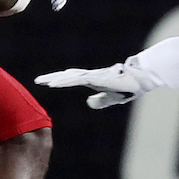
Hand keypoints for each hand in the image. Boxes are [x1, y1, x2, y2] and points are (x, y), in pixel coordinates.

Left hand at [34, 63, 153, 108]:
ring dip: (55, 79)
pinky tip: (53, 83)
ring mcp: (91, 75)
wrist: (140, 80)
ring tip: (41, 81)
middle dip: (52, 78)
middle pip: (66, 76)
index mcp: (92, 80)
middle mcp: (89, 76)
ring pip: (69, 77)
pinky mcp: (94, 78)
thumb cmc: (127, 87)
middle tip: (38, 81)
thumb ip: (100, 100)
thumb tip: (88, 103)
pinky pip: (75, 79)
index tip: (47, 82)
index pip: (71, 79)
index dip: (59, 80)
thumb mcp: (111, 98)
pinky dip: (63, 81)